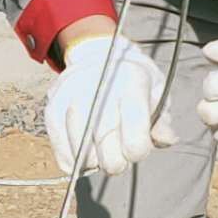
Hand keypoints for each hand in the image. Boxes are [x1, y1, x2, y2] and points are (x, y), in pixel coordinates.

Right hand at [45, 31, 173, 179]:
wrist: (98, 55)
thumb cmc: (132, 80)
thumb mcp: (156, 92)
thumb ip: (162, 121)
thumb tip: (165, 140)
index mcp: (131, 81)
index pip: (134, 136)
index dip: (137, 152)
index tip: (136, 149)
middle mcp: (98, 86)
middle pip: (106, 147)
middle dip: (116, 161)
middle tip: (119, 156)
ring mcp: (71, 96)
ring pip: (82, 152)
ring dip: (94, 161)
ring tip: (102, 151)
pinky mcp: (52, 107)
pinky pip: (62, 151)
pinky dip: (74, 160)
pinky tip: (85, 151)